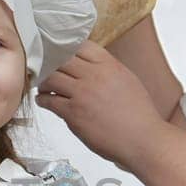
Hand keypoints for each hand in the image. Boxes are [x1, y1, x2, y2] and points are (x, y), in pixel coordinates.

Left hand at [37, 41, 166, 170]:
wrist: (143, 140)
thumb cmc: (139, 116)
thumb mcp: (128, 81)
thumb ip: (108, 71)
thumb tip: (90, 68)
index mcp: (110, 65)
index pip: (81, 46)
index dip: (67, 49)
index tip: (60, 55)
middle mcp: (95, 75)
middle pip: (61, 59)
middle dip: (51, 64)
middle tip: (45, 70)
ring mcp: (83, 93)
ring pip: (51, 77)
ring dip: (44, 82)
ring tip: (44, 87)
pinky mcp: (74, 112)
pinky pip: (49, 100)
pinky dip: (42, 100)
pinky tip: (44, 101)